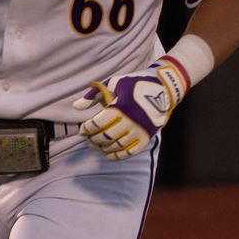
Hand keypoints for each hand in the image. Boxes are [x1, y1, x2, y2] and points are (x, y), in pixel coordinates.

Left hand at [72, 56, 190, 160]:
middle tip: (88, 138)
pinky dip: (118, 156)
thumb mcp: (113, 83)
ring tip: (96, 146)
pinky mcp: (147, 137)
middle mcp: (131, 120)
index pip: (98, 123)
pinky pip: (130, 152)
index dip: (87, 128)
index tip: (83, 129)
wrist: (162, 87)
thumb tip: (76, 106)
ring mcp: (140, 130)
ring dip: (104, 148)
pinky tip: (109, 154)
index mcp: (121, 105)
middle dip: (93, 139)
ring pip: (117, 146)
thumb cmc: (134, 84)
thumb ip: (94, 95)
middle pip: (106, 136)